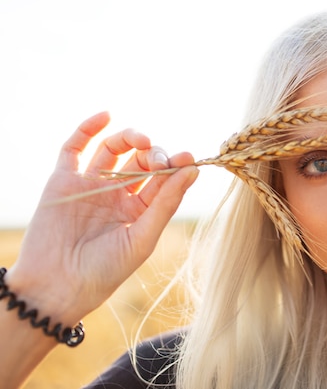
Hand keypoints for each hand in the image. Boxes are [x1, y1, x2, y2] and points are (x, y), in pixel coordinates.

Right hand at [5, 111, 198, 323]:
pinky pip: (74, 148)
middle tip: (160, 160)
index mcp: (139, 210)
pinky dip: (88, 129)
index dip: (176, 166)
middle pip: (141, 161)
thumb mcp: (143, 238)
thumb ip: (165, 203)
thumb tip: (193, 170)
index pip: (163, 180)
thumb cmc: (105, 271)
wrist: (56, 287)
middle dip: (154, 154)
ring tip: (142, 140)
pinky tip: (106, 116)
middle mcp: (117, 195)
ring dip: (130, 138)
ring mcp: (90, 186)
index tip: (188, 158)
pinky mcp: (63, 180)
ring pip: (113, 150)